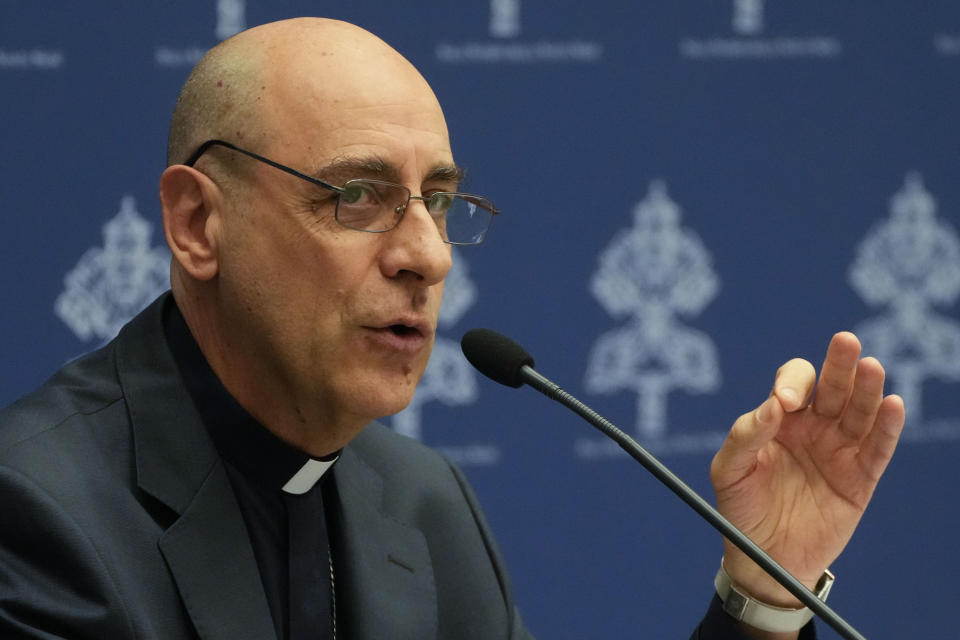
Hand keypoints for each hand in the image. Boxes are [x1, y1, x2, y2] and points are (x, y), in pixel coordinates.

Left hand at [710, 332, 904, 609]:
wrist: (762, 560)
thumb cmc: (739, 510)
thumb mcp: (729, 471)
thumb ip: (745, 436)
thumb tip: (773, 407)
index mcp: (779, 419)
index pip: (793, 384)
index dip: (792, 385)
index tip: (785, 405)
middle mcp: (813, 428)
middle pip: (831, 387)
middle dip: (838, 365)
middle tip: (845, 342)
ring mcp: (839, 450)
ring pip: (859, 412)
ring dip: (867, 389)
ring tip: (872, 367)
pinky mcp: (860, 478)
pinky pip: (878, 449)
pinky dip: (888, 427)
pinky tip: (893, 405)